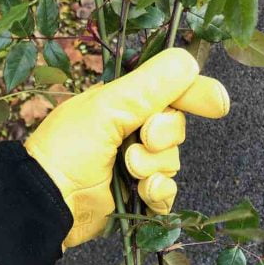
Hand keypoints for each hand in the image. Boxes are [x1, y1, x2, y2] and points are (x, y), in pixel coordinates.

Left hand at [25, 48, 229, 248]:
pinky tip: (143, 192)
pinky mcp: (137, 195)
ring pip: (173, 160)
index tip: (216, 104)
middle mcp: (130, 129)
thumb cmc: (67, 150)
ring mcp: (134, 163)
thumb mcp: (106, 109)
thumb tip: (190, 61)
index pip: (170, 90)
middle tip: (141, 140)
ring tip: (127, 169)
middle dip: (163, 135)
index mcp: (122, 102)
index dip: (194, 95)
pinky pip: (168, 191)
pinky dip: (159, 193)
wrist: (47, 203)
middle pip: (176, 127)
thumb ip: (149, 86)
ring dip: (154, 166)